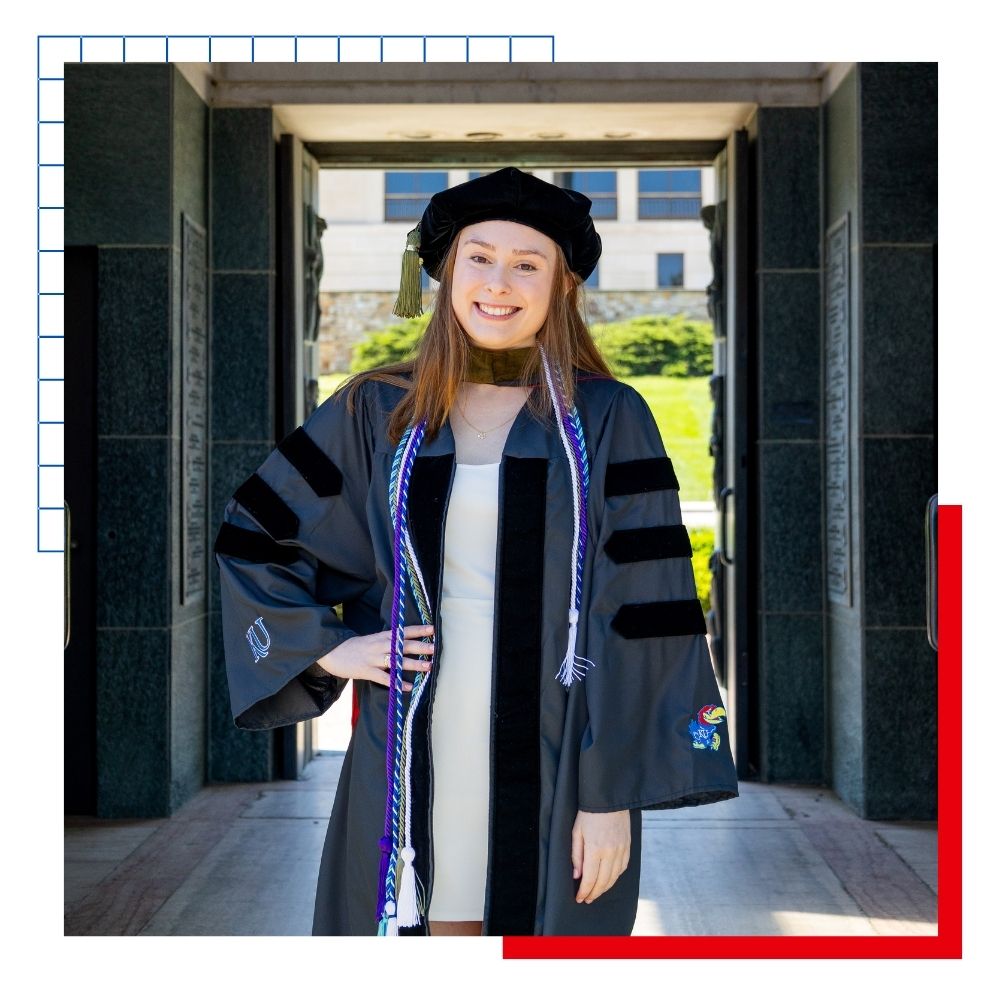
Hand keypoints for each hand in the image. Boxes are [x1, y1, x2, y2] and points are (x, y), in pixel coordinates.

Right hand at [316, 624, 433, 691]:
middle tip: (435, 649)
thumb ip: (389, 642)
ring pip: (396, 661)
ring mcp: (373, 658)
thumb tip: (408, 644)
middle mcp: (380, 646)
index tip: (433, 629)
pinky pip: (384, 678)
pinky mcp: (366, 671)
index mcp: (382, 637)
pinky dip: (397, 682)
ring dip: (413, 664)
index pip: (403, 631)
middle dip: (420, 647)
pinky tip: (408, 686)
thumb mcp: (373, 640)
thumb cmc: (356, 647)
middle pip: (403, 645)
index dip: (418, 630)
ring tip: (428, 667)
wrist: (331, 651)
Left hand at [571, 809, 630, 903]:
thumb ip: (576, 855)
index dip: (584, 891)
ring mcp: (621, 850)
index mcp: (595, 849)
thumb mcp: (576, 832)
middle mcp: (610, 853)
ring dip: (605, 888)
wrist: (609, 799)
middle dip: (594, 893)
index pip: (590, 879)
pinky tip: (609, 880)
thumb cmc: (589, 814)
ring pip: (614, 877)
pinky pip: (623, 868)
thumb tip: (577, 876)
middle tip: (587, 899)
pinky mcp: (628, 846)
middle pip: (603, 882)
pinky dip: (615, 877)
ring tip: (597, 892)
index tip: (579, 898)